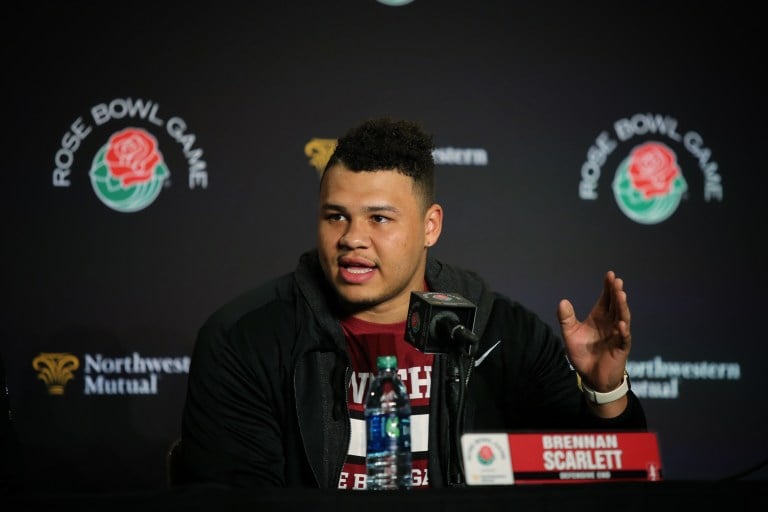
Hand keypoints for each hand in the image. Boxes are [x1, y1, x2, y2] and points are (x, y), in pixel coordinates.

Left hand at [557, 270, 630, 393]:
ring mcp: (618, 335)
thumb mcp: (570, 334)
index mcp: (599, 318)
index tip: (609, 275)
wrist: (590, 377)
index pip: (605, 299)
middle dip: (616, 293)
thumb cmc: (582, 354)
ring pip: (622, 318)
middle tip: (617, 280)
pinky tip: (620, 323)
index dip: (608, 288)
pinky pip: (624, 338)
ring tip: (621, 294)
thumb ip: (566, 319)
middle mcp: (610, 323)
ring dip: (622, 307)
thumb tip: (562, 301)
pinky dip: (623, 331)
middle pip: (615, 305)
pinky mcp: (621, 348)